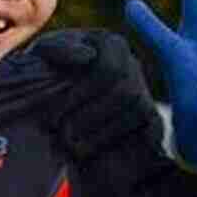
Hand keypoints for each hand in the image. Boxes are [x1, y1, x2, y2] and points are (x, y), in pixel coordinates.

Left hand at [28, 29, 161, 162]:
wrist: (51, 100)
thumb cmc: (46, 71)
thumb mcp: (42, 55)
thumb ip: (58, 48)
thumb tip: (87, 56)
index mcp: (111, 43)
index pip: (108, 69)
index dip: (82, 94)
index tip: (56, 114)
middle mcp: (132, 63)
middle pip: (126, 92)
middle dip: (92, 116)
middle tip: (64, 135)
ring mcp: (143, 90)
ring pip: (139, 111)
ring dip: (104, 133)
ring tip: (74, 147)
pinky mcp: (150, 117)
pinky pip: (154, 128)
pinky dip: (131, 141)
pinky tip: (101, 152)